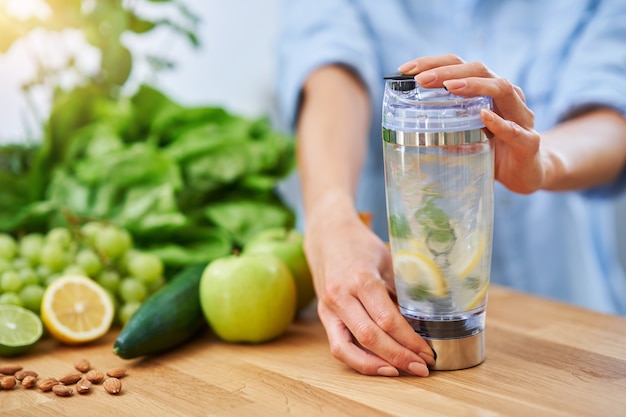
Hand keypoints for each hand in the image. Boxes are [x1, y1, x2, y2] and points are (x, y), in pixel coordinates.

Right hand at [304, 198, 434, 376]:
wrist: (328, 235)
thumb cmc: (362, 246)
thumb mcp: (388, 262)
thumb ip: (401, 292)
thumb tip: (425, 322)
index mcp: (361, 279)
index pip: (387, 320)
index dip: (410, 341)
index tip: (428, 352)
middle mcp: (341, 296)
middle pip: (370, 337)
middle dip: (399, 357)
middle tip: (422, 368)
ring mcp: (329, 308)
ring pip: (348, 348)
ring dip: (376, 365)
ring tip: (401, 372)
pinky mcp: (325, 316)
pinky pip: (338, 346)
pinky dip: (358, 360)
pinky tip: (379, 366)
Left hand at [399, 54, 543, 193]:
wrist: (528, 174)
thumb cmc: (493, 150)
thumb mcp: (464, 135)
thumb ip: (444, 127)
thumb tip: (409, 126)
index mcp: (487, 91)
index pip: (460, 67)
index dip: (433, 64)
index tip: (405, 69)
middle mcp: (505, 97)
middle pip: (479, 69)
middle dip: (447, 71)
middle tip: (420, 79)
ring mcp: (520, 116)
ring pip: (501, 89)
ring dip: (474, 85)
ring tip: (449, 87)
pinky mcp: (529, 141)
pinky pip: (515, 129)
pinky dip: (499, 122)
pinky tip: (484, 116)